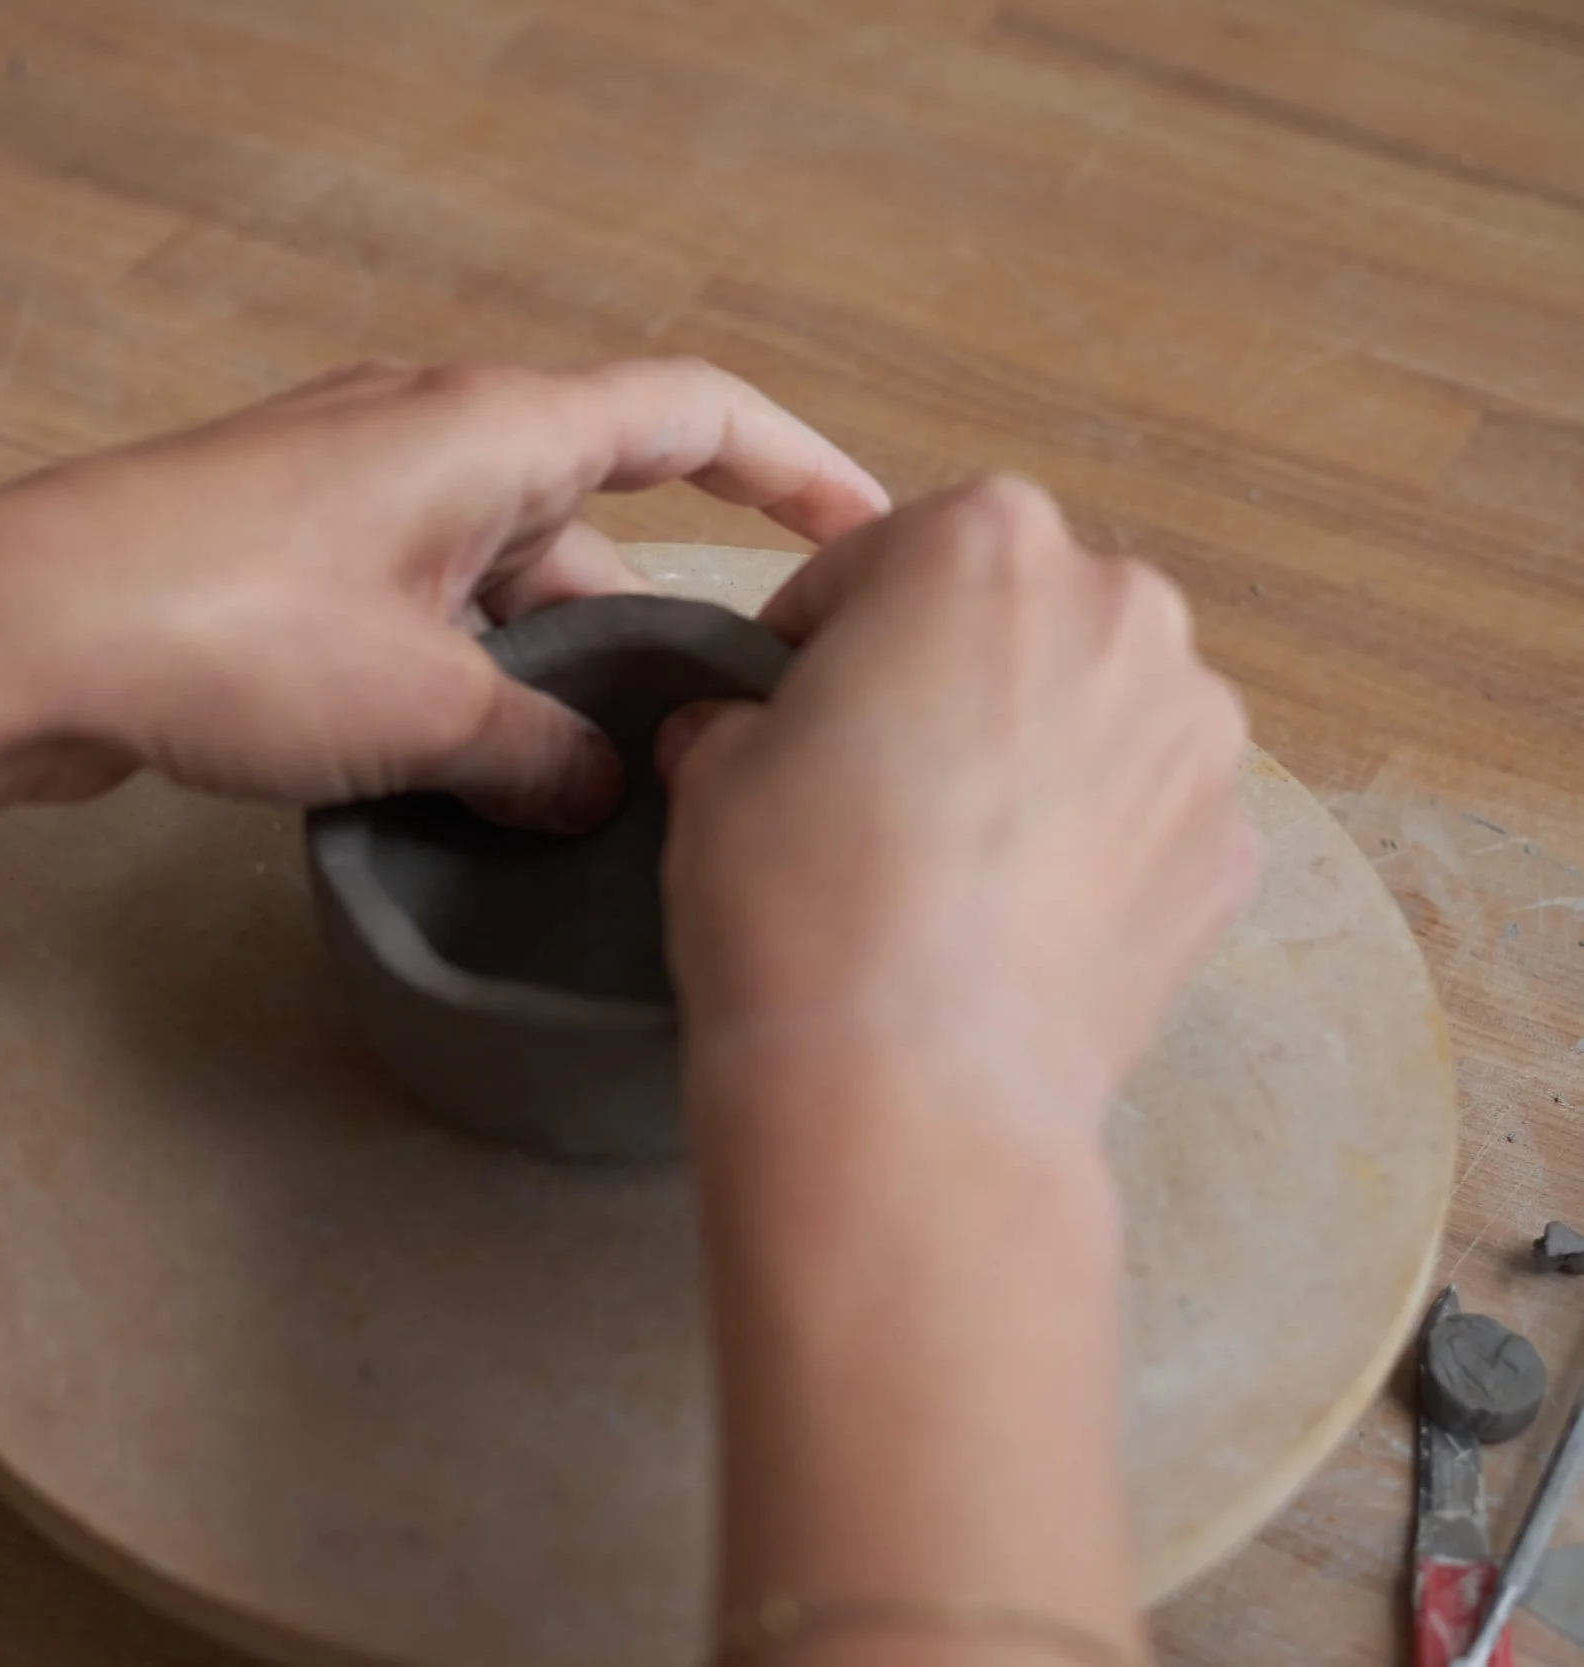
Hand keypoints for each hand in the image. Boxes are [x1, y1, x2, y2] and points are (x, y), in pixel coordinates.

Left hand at [0, 358, 885, 829]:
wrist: (14, 637)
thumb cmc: (222, 632)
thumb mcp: (420, 709)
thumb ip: (539, 751)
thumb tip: (601, 792)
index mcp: (491, 428)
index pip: (693, 414)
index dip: (798, 470)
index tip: (867, 539)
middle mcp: (430, 437)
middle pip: (594, 514)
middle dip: (649, 625)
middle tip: (708, 741)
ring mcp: (353, 493)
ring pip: (503, 575)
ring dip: (542, 672)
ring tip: (582, 793)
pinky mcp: (289, 554)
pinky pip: (422, 605)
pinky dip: (462, 676)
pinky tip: (467, 776)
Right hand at [661, 476, 1257, 1149]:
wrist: (909, 1090)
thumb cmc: (800, 898)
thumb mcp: (713, 767)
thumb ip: (740, 713)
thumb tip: (738, 731)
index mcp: (986, 542)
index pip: (879, 556)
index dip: (816, 634)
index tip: (782, 702)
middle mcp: (1122, 609)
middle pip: (1013, 618)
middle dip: (945, 678)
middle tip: (868, 780)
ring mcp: (1197, 735)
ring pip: (1093, 713)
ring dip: (1030, 756)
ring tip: (944, 863)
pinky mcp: (1229, 852)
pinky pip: (1142, 820)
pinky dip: (1088, 850)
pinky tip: (1009, 923)